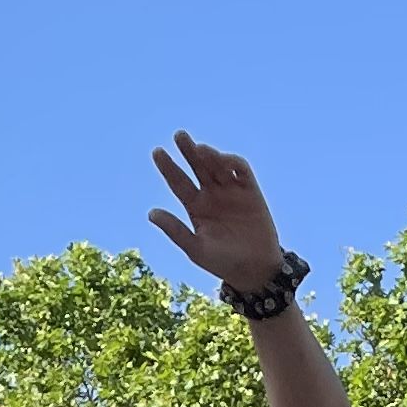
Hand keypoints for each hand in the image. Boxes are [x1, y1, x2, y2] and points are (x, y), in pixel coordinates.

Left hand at [148, 134, 288, 294]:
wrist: (256, 270)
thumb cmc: (223, 263)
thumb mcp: (196, 249)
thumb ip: (175, 230)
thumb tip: (151, 213)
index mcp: (195, 207)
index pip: (178, 182)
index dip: (168, 167)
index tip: (157, 152)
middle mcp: (211, 194)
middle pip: (196, 166)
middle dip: (188, 150)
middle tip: (179, 136)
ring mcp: (230, 190)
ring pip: (216, 165)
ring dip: (208, 155)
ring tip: (200, 151)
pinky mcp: (250, 190)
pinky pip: (240, 169)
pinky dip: (232, 161)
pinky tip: (223, 160)